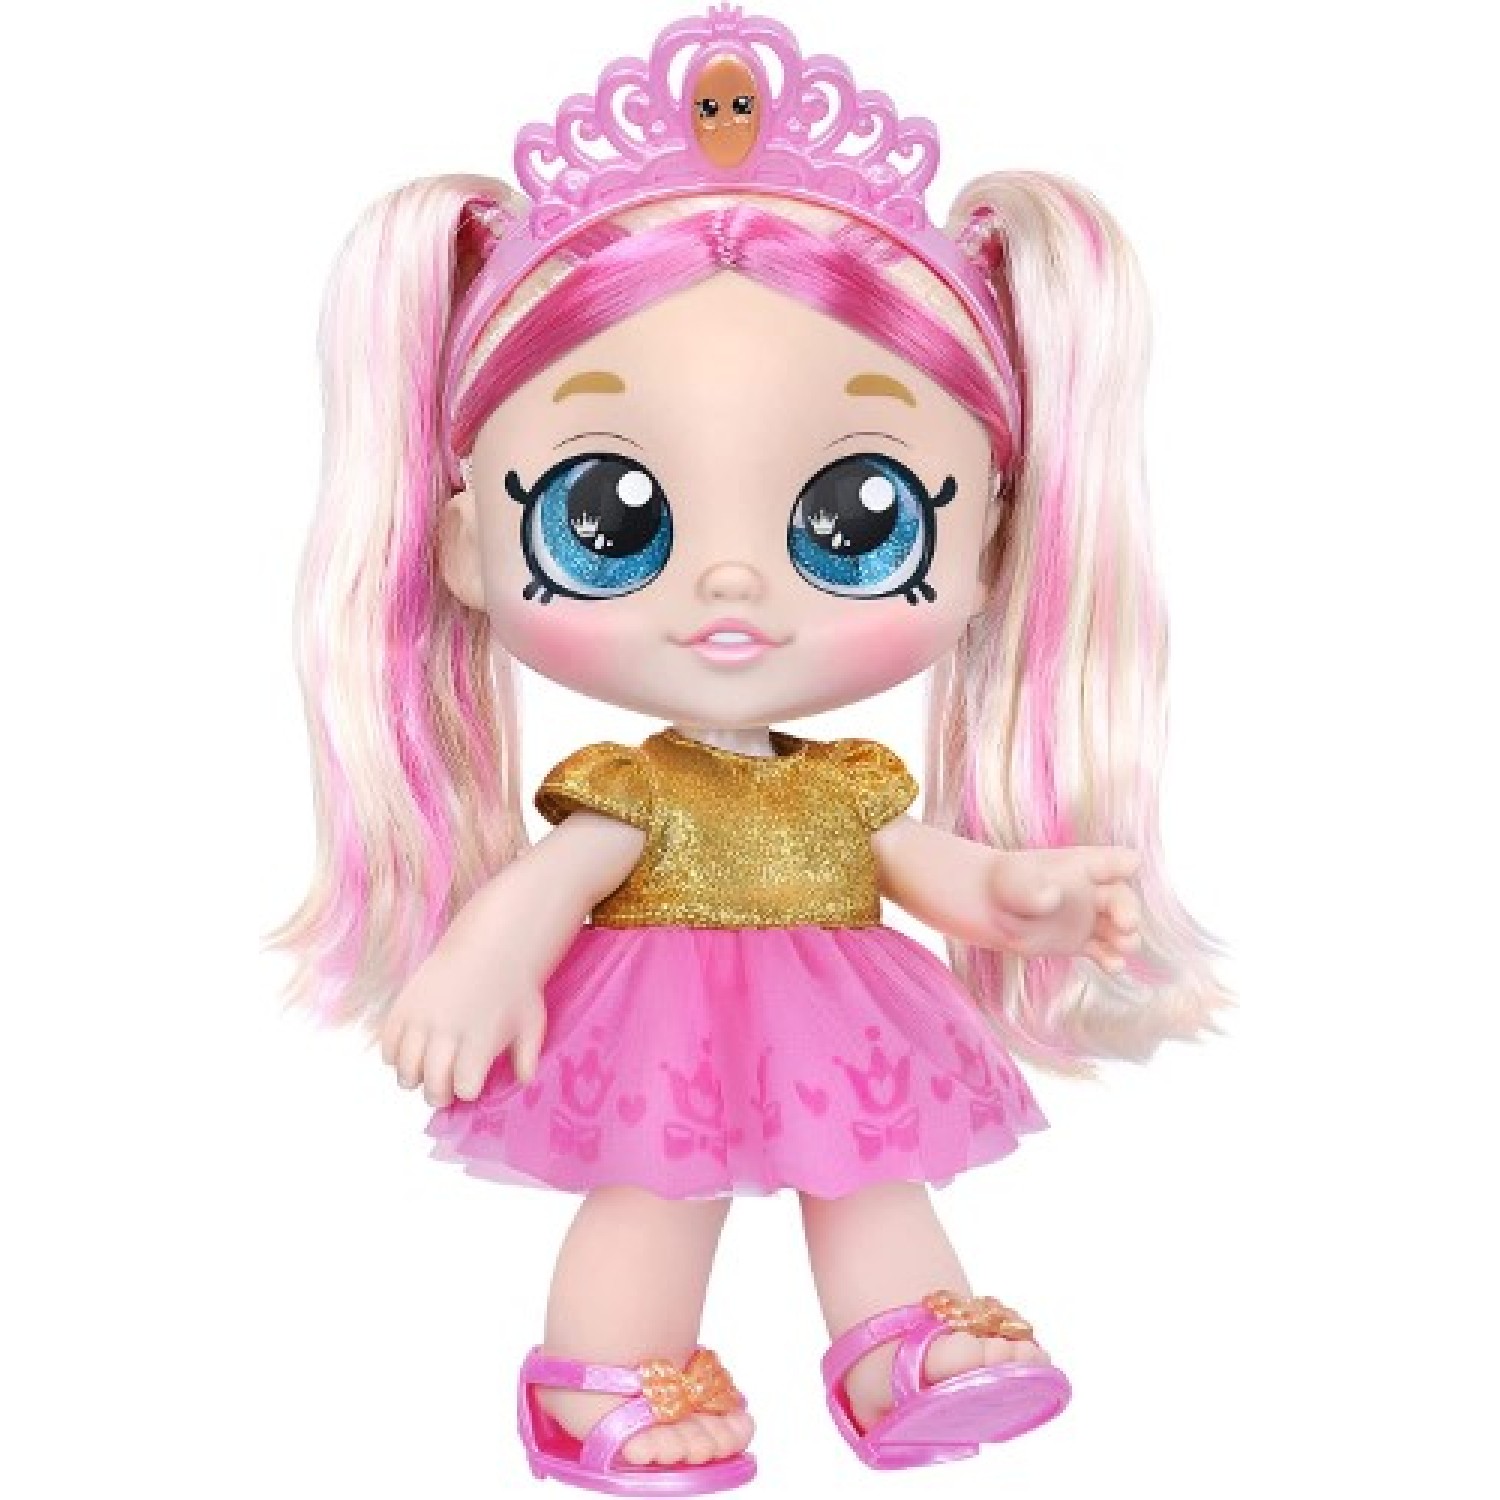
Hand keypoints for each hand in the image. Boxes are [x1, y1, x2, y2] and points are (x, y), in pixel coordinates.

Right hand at [377, 939, 547, 1107]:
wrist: (489, 945)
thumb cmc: (513, 987)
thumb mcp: (531, 1022)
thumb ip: (527, 1056)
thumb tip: (524, 1081)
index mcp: (480, 1039)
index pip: (463, 1087)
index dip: (467, 1089)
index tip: (471, 1081)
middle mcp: (447, 1031)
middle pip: (432, 1086)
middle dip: (440, 1093)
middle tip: (447, 1086)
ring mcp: (421, 1018)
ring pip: (404, 1071)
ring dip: (415, 1077)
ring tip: (429, 1068)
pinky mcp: (403, 1006)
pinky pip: (387, 1047)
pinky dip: (396, 1056)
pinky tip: (414, 1049)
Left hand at [985, 846, 1142, 971]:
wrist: (992, 909)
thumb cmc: (1008, 884)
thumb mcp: (1016, 880)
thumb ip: (1033, 890)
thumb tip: (1051, 899)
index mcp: (1083, 867)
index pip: (1113, 861)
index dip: (1125, 864)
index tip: (1131, 867)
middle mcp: (1093, 892)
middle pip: (1122, 899)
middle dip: (1129, 910)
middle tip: (1127, 923)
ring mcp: (1090, 919)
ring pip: (1118, 929)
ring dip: (1126, 938)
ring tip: (1124, 946)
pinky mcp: (1082, 943)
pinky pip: (1103, 952)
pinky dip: (1111, 959)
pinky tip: (1113, 966)